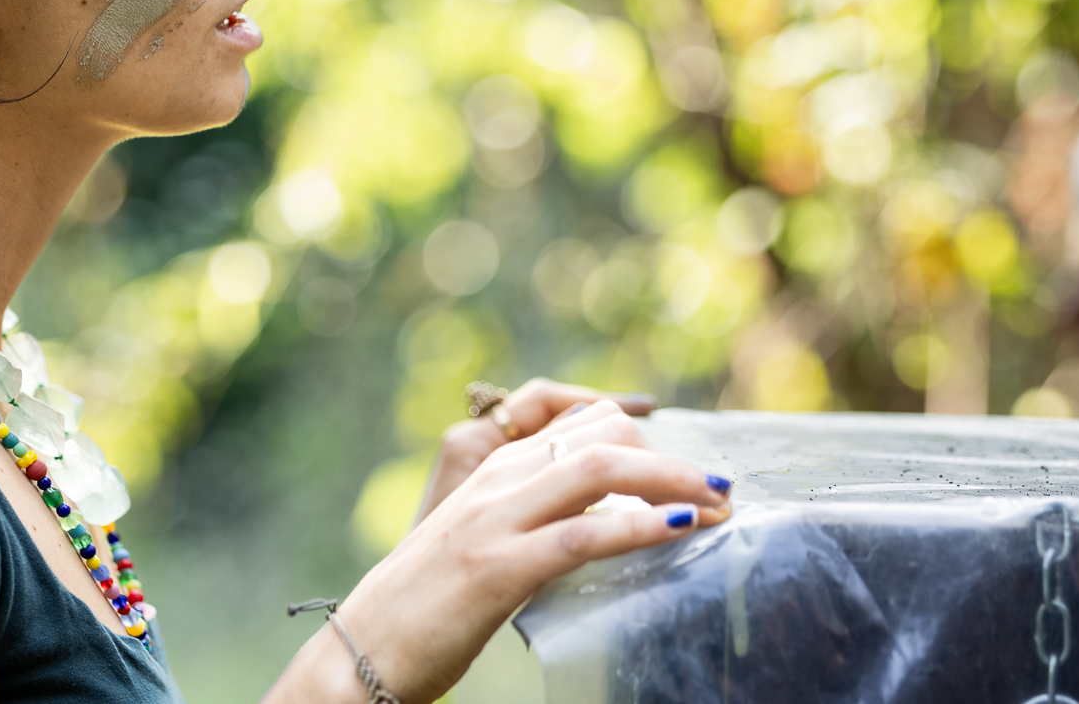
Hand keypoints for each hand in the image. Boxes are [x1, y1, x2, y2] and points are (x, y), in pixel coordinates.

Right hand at [269, 401, 731, 703]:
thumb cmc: (421, 612)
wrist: (358, 655)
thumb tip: (596, 522)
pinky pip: (582, 535)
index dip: (645, 440)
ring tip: (720, 503)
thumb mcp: (479, 548)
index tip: (688, 473)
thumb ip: (528, 522)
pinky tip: (678, 530)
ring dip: (673, 482)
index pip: (581, 424)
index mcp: (491, 474)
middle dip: (671, 458)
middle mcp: (496, 484)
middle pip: (601, 436)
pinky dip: (638, 526)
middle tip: (720, 490)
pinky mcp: (497, 569)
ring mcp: (495, 522)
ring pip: (599, 471)